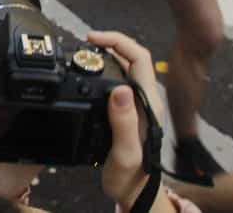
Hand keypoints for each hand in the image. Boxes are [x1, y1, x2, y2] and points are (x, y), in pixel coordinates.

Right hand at [87, 31, 164, 212]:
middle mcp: (146, 98)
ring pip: (127, 67)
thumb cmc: (130, 176)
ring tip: (86, 54)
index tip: (92, 40)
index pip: (140, 58)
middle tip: (84, 44)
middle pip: (133, 57)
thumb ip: (125, 122)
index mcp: (147, 103)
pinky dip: (105, 69)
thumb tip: (121, 90)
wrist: (135, 191)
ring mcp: (139, 103)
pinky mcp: (130, 109)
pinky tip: (91, 73)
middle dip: (110, 43)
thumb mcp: (125, 153)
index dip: (117, 42)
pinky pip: (120, 79)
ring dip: (108, 55)